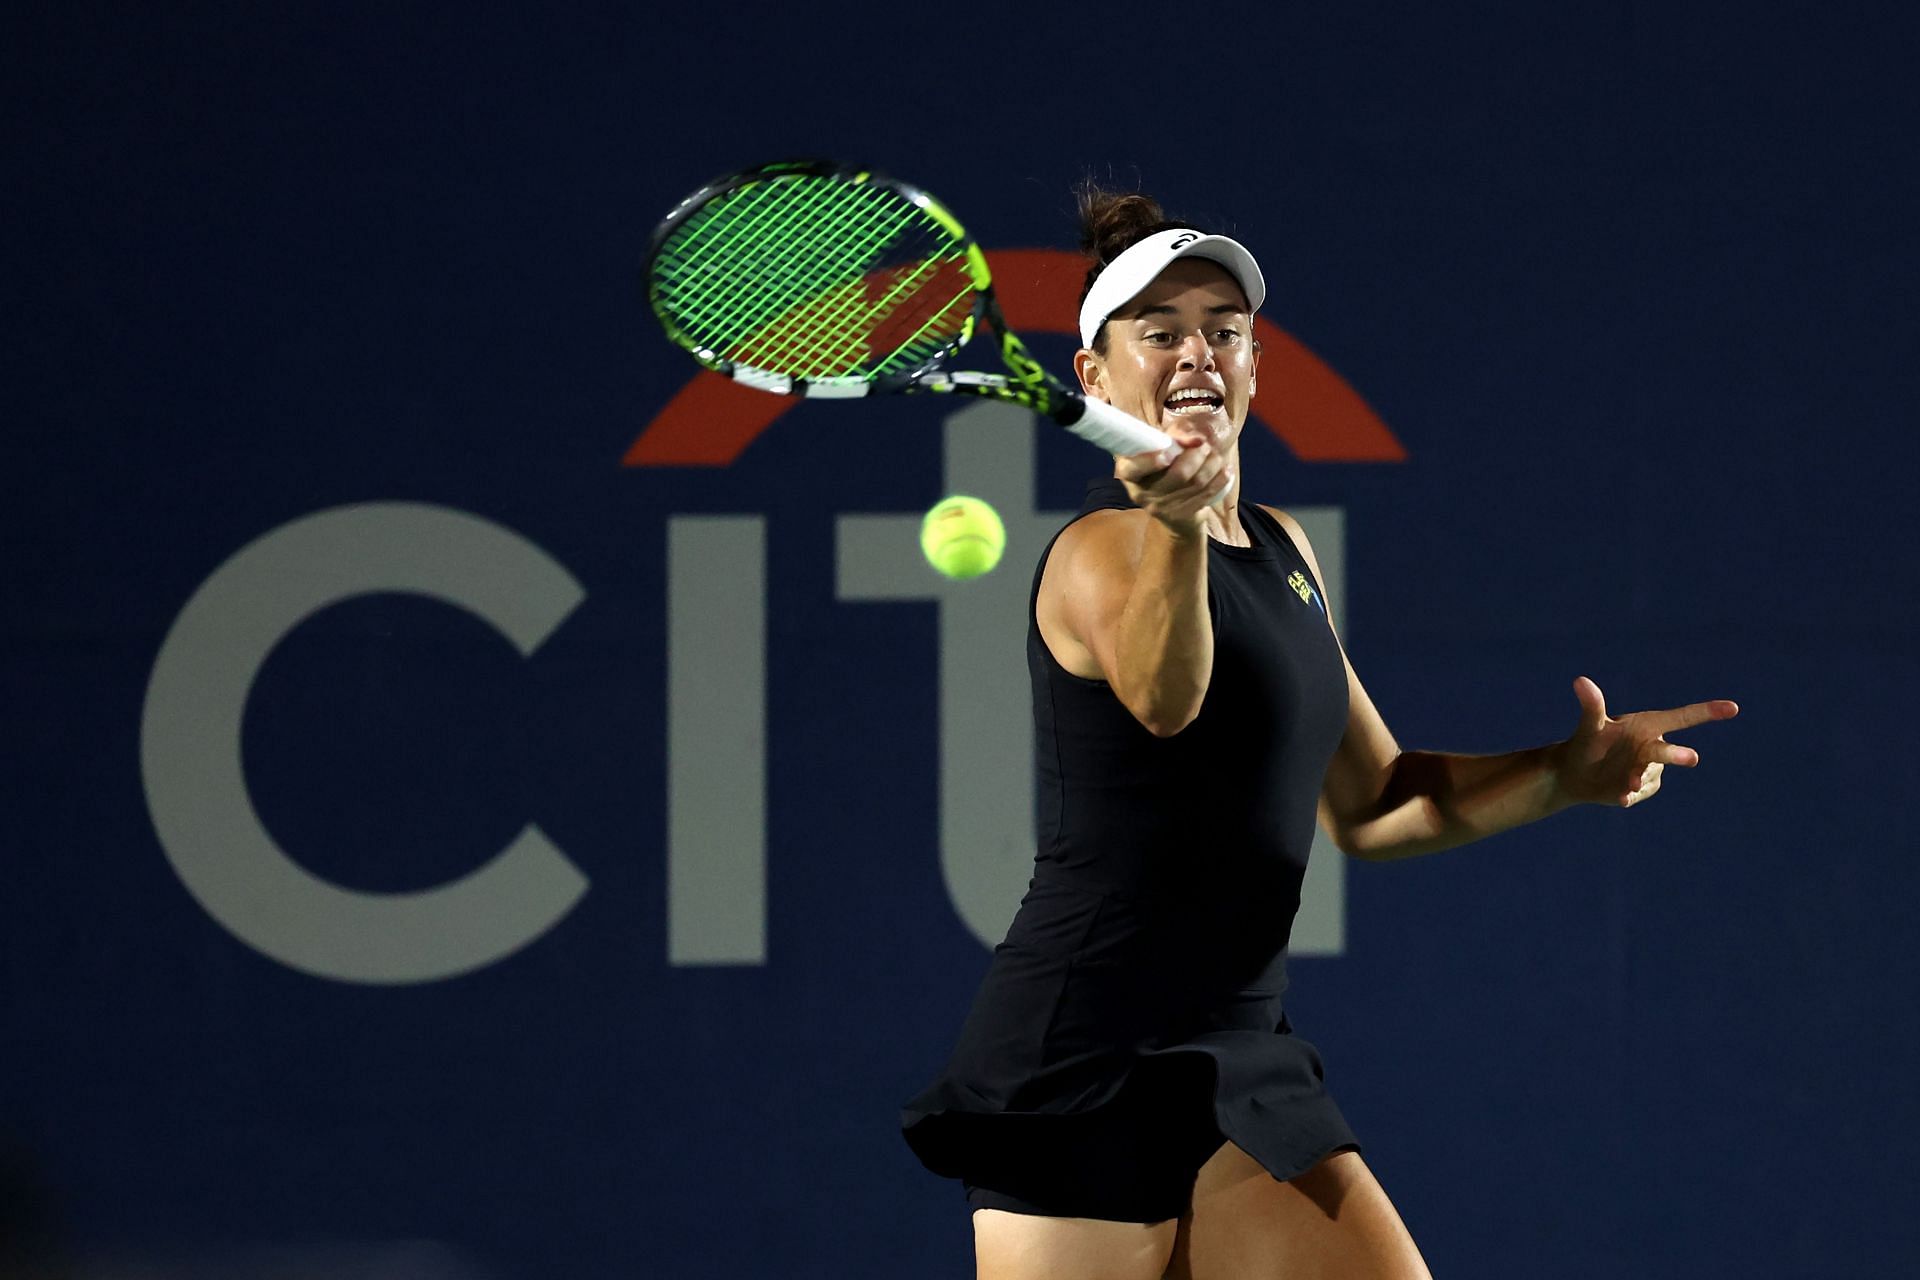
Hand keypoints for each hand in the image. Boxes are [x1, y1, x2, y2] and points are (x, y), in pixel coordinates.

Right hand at [1114, 440, 1232, 533]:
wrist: (1170, 512)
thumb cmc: (1162, 470)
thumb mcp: (1159, 451)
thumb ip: (1171, 440)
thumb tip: (1193, 440)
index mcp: (1129, 474)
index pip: (1132, 469)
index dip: (1149, 462)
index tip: (1167, 454)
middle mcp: (1142, 493)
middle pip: (1177, 474)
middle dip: (1197, 455)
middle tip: (1204, 445)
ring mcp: (1161, 508)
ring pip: (1196, 482)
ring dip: (1212, 464)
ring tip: (1215, 455)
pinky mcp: (1181, 516)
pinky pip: (1206, 495)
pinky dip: (1220, 479)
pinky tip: (1225, 470)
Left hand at [1554, 676, 1739, 807]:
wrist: (1574, 774)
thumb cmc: (1585, 743)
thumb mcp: (1589, 725)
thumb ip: (1592, 705)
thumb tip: (1580, 681)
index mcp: (1647, 725)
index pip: (1681, 717)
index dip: (1707, 712)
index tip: (1733, 708)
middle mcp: (1653, 745)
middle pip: (1668, 751)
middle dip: (1678, 755)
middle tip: (1692, 758)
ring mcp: (1649, 768)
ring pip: (1651, 775)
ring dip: (1640, 780)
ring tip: (1626, 785)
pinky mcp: (1643, 788)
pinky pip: (1641, 792)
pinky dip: (1631, 795)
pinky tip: (1620, 798)